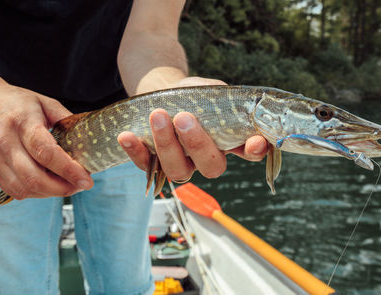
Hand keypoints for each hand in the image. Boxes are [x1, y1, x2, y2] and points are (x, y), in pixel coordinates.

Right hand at [0, 83, 92, 199]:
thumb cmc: (16, 102)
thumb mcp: (45, 103)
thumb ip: (66, 120)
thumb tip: (87, 140)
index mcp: (22, 122)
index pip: (47, 153)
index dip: (68, 170)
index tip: (86, 179)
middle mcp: (4, 141)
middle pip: (35, 177)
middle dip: (62, 188)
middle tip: (80, 185)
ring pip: (25, 188)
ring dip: (50, 193)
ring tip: (66, 185)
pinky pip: (14, 191)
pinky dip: (35, 193)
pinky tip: (47, 185)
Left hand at [117, 77, 267, 181]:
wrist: (163, 93)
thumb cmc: (193, 94)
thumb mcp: (209, 90)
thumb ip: (220, 98)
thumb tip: (224, 98)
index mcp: (229, 142)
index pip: (249, 153)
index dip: (254, 151)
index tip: (254, 142)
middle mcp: (207, 159)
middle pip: (210, 167)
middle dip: (197, 144)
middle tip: (184, 118)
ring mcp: (182, 165)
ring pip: (178, 171)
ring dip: (166, 145)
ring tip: (157, 116)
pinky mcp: (155, 164)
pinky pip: (146, 166)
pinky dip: (136, 152)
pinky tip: (126, 136)